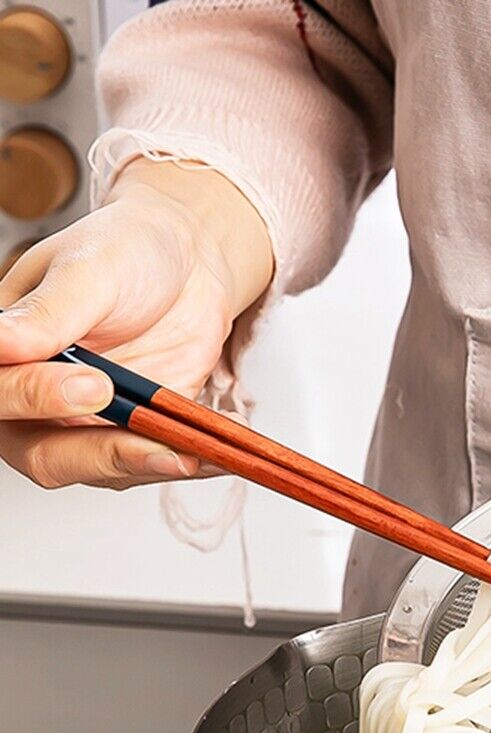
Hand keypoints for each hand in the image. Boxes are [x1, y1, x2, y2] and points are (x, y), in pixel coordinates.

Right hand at [0, 159, 271, 487]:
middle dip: (101, 454)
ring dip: (153, 465)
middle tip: (153, 435)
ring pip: (106, 471)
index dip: (35, 400)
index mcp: (6, 355)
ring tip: (194, 454)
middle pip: (45, 457)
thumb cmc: (125, 251)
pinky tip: (218, 453)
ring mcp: (92, 423)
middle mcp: (40, 400)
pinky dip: (192, 460)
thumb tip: (0, 344)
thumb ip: (48, 314)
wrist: (188, 260)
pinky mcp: (142, 433)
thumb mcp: (86, 271)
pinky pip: (159, 461)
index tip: (93, 385)